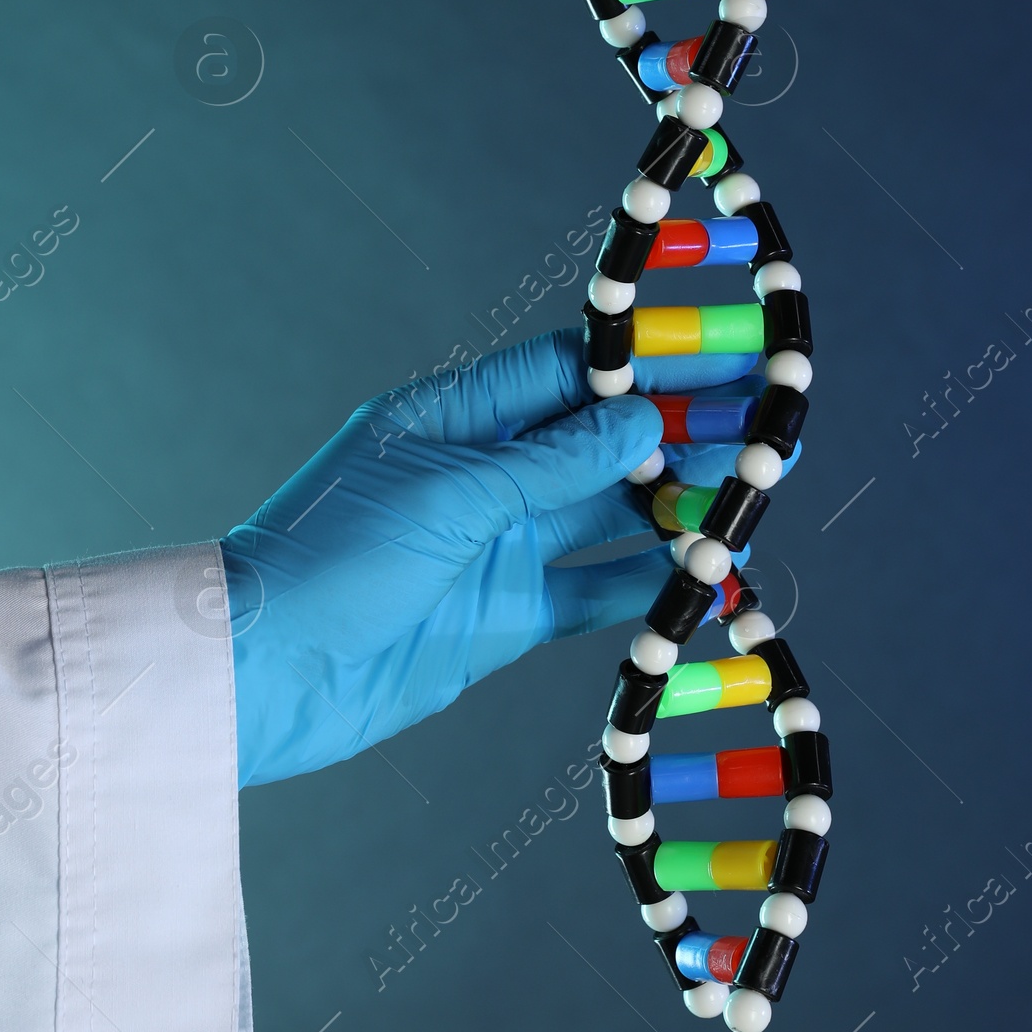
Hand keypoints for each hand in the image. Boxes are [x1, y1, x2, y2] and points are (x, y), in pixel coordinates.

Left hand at [222, 329, 761, 785]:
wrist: (265, 675)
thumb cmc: (331, 560)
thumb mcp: (449, 496)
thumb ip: (552, 464)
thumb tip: (642, 421)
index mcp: (454, 415)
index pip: (566, 370)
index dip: (642, 364)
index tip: (720, 357)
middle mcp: (482, 473)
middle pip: (600, 441)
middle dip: (680, 433)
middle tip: (766, 430)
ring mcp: (497, 546)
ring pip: (609, 515)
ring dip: (677, 509)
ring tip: (755, 497)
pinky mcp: (505, 616)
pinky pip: (595, 592)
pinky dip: (650, 586)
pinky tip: (709, 579)